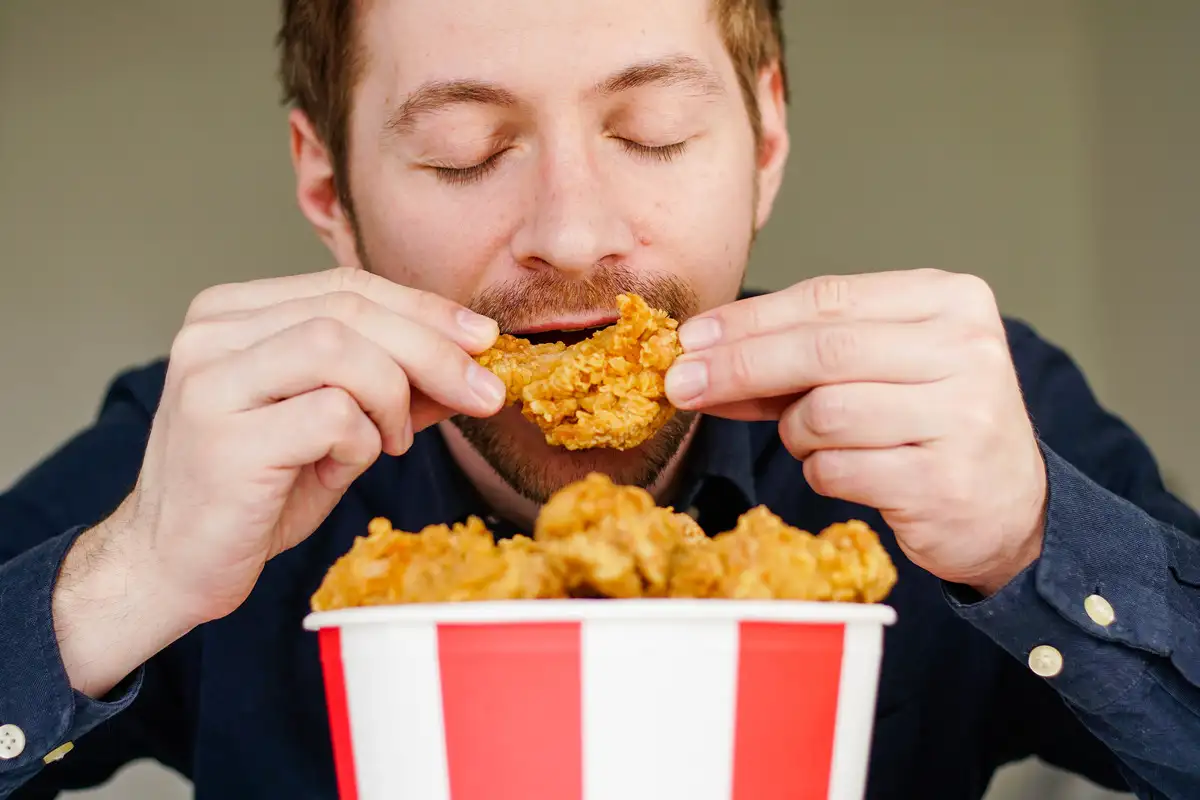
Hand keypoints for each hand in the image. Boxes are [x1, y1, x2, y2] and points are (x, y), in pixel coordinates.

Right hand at [55, 268, 505, 695]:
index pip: (345, 285)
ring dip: (393, 396)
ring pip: (340, 348)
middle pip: (349, 310)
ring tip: (392, 442)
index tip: (483, 339)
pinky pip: (331, 415)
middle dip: (433, 350)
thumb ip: (389, 385)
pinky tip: (346, 466)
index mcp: (232, 314)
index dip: (423, 308)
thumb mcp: (331, 425)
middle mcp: (211, 334)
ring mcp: (210, 382)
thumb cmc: (255, 492)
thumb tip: (469, 362)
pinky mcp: (224, 439)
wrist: (172, 565)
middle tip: (483, 391)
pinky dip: (362, 441)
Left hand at [665, 269, 1046, 594]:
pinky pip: (838, 469)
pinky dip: (821, 472)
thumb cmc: (927, 422)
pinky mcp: (944, 482)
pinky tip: (847, 471)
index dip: (749, 320)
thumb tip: (700, 358)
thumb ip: (804, 355)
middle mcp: (965, 350)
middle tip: (681, 385)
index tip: (689, 339)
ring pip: (825, 413)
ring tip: (816, 440)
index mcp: (949, 300)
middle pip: (821, 350)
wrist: (1010, 506)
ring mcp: (962, 417)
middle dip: (739, 367)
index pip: (828, 298)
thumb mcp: (880, 367)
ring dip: (797, 433)